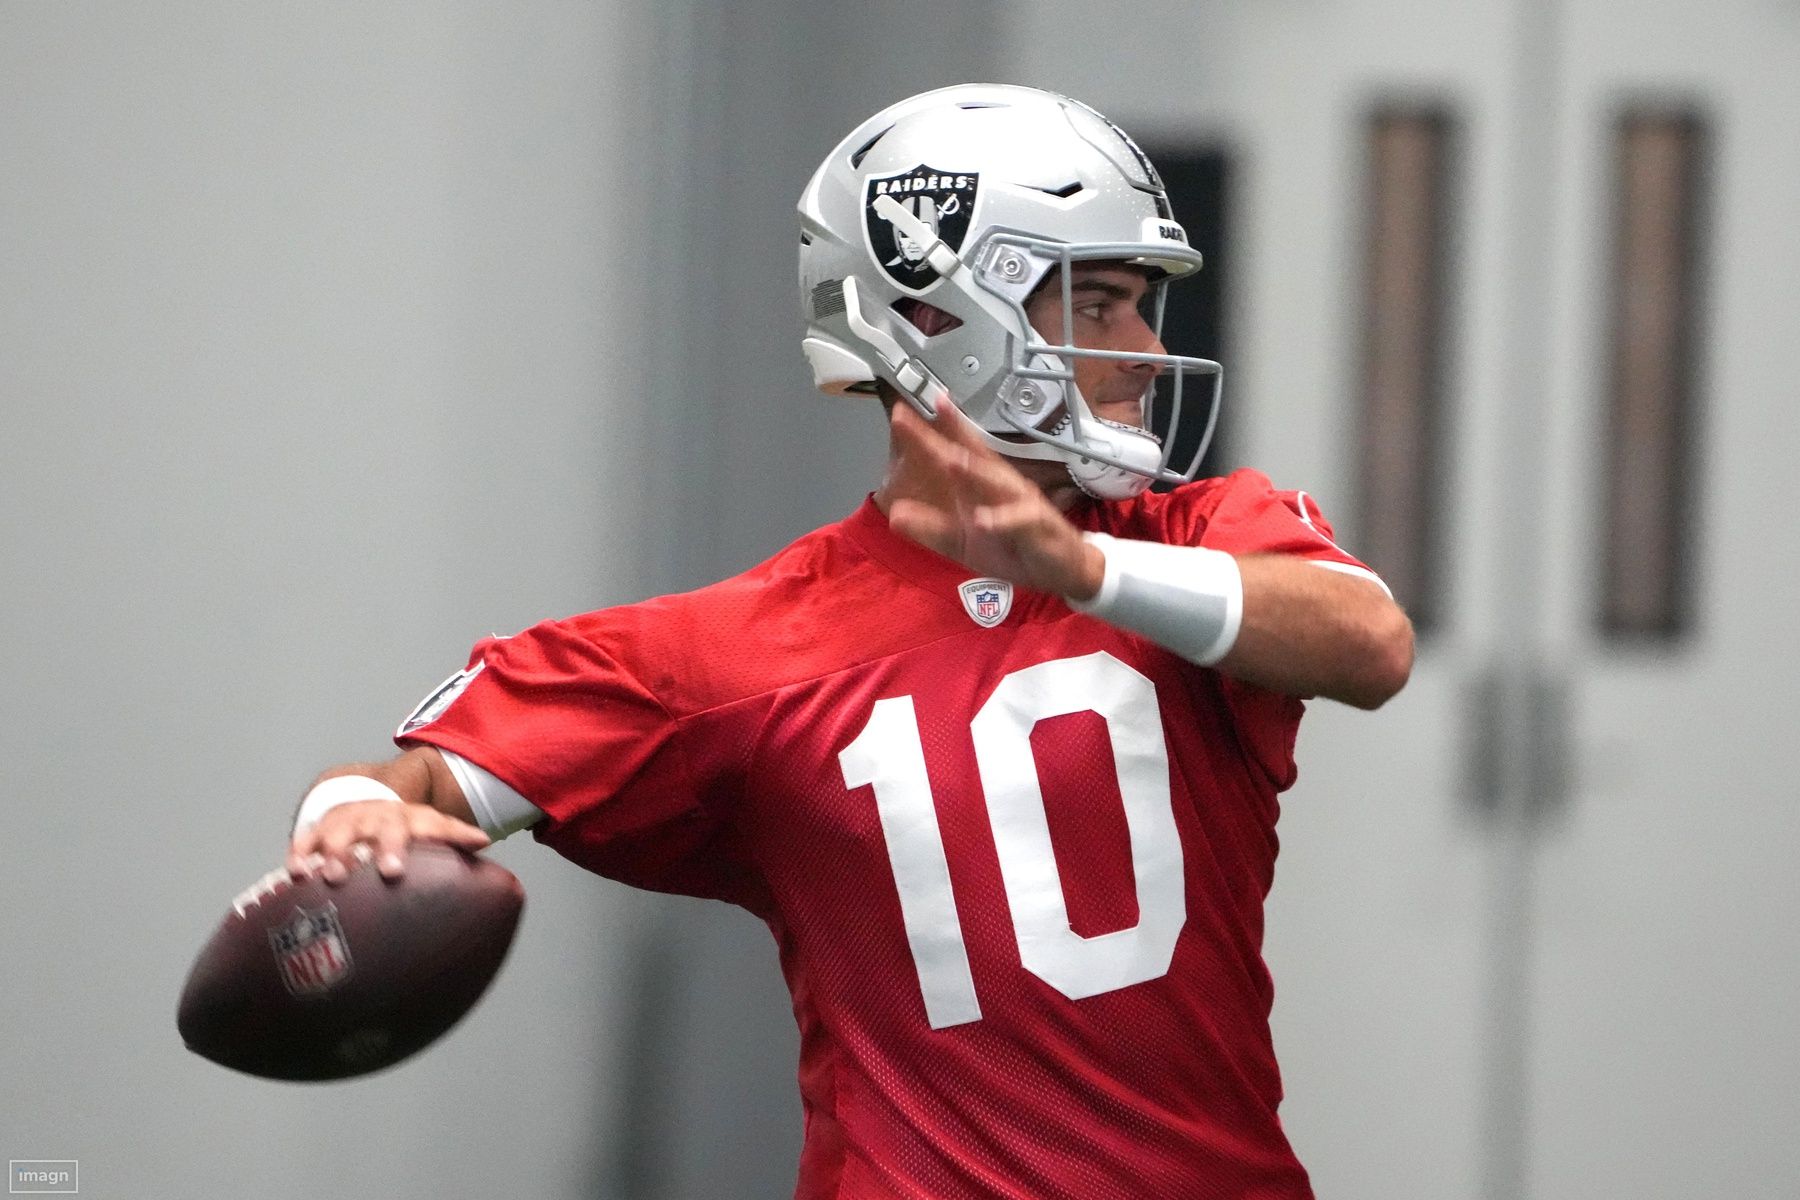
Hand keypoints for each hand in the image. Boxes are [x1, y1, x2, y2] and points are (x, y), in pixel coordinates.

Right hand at [287, 800, 489, 884]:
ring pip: (334, 835)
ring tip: (325, 876)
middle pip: (372, 831)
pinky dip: (299, 855)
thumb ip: (455, 834)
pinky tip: (294, 873)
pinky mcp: (318, 831)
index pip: (410, 829)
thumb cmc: (405, 826)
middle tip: (363, 875)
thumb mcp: (431, 824)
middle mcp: (373, 818)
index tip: (393, 872)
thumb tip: (484, 840)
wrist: (368, 797)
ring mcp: (344, 824)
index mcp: (405, 819)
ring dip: (329, 854)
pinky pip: (304, 840)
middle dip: (367, 851)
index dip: (400, 848)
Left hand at [885, 399, 1105, 598]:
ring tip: (949, 458)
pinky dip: (1001, 519)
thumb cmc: (1012, 546)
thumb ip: (930, 528)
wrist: (1062, 570)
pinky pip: (1018, 520)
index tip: (903, 410)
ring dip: (972, 471)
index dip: (931, 431)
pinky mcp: (1037, 526)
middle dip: (947, 434)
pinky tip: (982, 520)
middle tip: (920, 413)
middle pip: (971, 456)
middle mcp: (1000, 483)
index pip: (955, 450)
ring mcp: (1020, 502)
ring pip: (994, 482)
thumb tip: (894, 514)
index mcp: (981, 484)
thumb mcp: (962, 543)